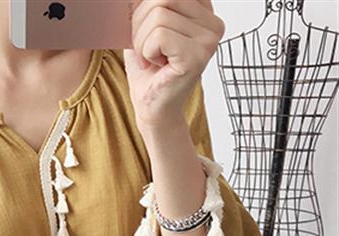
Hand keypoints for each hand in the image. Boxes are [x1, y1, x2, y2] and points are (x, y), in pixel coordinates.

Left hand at [123, 0, 224, 128]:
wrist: (152, 108)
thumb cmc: (149, 71)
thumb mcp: (145, 28)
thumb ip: (148, 5)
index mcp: (204, 11)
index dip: (146, 7)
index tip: (146, 32)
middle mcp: (213, 23)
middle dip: (140, 23)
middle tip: (144, 49)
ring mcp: (209, 40)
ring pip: (158, 15)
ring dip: (142, 42)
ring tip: (151, 59)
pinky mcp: (197, 56)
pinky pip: (159, 36)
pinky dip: (146, 52)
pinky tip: (155, 65)